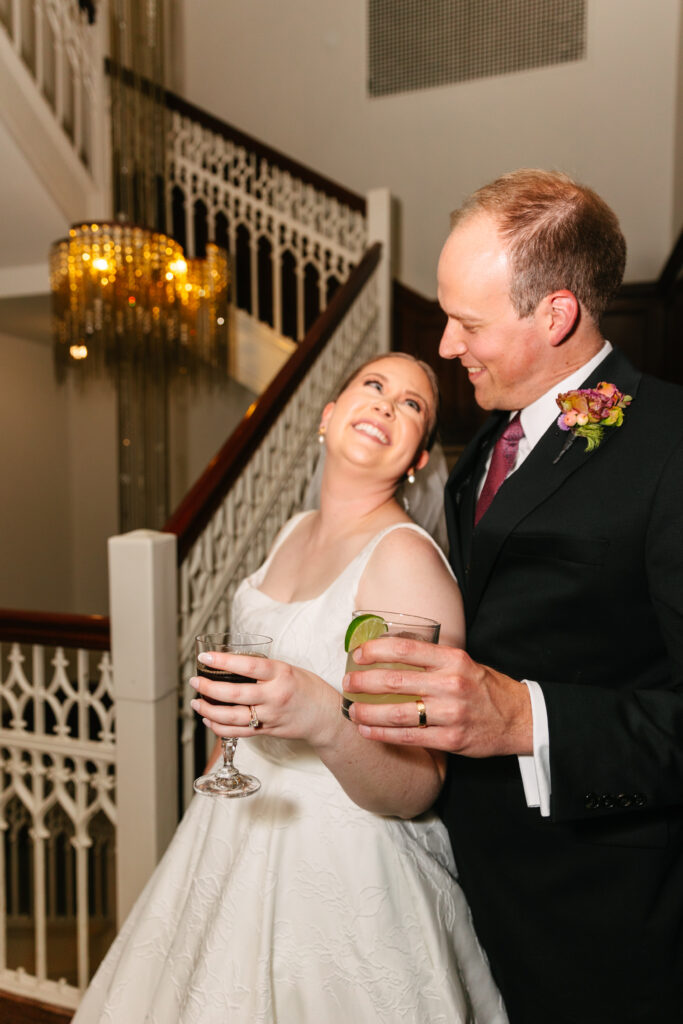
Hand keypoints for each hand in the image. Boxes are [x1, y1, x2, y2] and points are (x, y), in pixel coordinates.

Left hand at [190, 651, 338, 743]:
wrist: (327, 716)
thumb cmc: (308, 689)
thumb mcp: (289, 669)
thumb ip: (264, 670)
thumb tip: (232, 664)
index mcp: (281, 674)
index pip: (248, 665)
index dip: (224, 661)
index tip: (205, 657)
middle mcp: (275, 696)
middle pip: (235, 693)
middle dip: (209, 687)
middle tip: (195, 681)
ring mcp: (271, 716)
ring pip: (232, 716)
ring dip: (209, 710)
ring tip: (196, 702)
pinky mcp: (267, 731)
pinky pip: (238, 731)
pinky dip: (220, 727)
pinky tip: (209, 720)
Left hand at [344, 637, 532, 755]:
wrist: (520, 718)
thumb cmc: (485, 688)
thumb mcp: (463, 663)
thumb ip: (432, 660)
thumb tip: (391, 653)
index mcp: (453, 660)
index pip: (406, 650)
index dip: (376, 650)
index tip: (358, 654)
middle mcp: (451, 684)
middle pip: (395, 681)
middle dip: (364, 683)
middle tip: (348, 684)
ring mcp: (451, 713)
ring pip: (398, 713)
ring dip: (368, 713)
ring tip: (351, 711)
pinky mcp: (452, 739)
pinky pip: (409, 737)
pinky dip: (383, 735)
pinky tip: (368, 731)